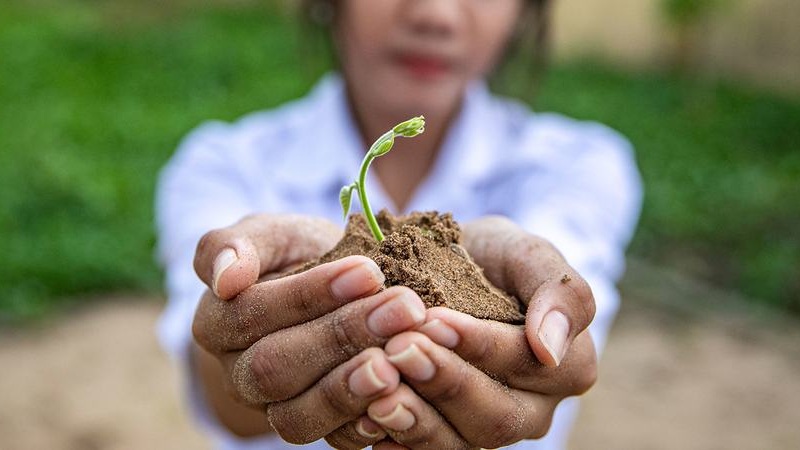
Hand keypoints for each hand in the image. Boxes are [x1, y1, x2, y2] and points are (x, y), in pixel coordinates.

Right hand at [191, 214, 428, 443]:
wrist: (333, 292)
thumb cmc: (298, 256)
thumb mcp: (272, 235)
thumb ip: (235, 244)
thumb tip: (226, 277)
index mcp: (217, 322)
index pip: (252, 313)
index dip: (309, 294)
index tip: (369, 270)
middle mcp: (238, 374)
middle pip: (275, 368)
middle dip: (342, 336)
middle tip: (403, 308)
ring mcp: (273, 409)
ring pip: (297, 416)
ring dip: (352, 388)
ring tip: (399, 359)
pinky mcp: (314, 428)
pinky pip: (332, 441)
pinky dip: (366, 425)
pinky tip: (401, 397)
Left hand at [326, 216, 597, 448]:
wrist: (447, 272)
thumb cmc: (492, 259)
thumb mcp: (526, 254)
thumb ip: (557, 289)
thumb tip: (550, 348)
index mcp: (566, 366)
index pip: (527, 363)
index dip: (480, 345)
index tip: (434, 319)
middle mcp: (532, 410)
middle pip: (495, 416)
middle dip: (444, 382)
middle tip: (398, 349)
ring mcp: (485, 430)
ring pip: (458, 443)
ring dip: (416, 419)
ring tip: (379, 392)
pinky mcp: (447, 439)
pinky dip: (396, 441)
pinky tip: (367, 419)